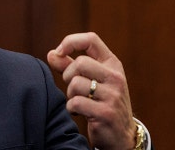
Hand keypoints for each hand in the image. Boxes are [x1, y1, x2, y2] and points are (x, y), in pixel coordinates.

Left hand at [47, 32, 135, 149]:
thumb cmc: (102, 103)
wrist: (122, 135)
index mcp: (112, 64)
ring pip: (76, 83)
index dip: (70, 42)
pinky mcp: (106, 113)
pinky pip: (76, 103)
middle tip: (73, 88)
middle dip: (68, 75)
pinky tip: (79, 112)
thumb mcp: (92, 80)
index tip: (59, 52)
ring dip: (70, 94)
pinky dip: (71, 108)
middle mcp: (115, 77)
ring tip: (78, 101)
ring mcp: (113, 95)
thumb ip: (70, 66)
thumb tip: (51, 54)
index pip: (91, 39)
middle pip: (80, 63)